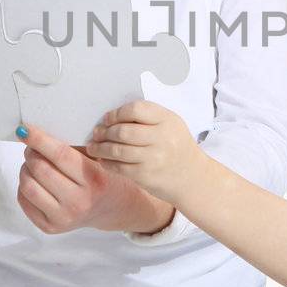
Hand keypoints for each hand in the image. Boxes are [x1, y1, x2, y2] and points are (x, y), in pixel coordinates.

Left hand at [16, 122, 169, 234]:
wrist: (113, 209)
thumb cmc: (104, 178)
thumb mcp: (96, 159)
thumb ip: (70, 148)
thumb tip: (36, 135)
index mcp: (93, 180)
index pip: (60, 155)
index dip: (39, 140)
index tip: (25, 129)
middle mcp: (78, 202)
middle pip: (40, 170)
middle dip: (31, 153)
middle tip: (33, 148)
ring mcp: (63, 218)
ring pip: (27, 186)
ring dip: (25, 169)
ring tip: (34, 164)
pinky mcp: (50, 227)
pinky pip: (24, 201)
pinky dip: (24, 185)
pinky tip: (35, 181)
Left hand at [84, 100, 206, 204]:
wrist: (192, 177)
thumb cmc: (176, 147)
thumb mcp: (170, 125)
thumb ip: (147, 118)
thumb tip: (111, 117)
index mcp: (167, 120)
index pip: (136, 109)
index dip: (117, 113)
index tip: (107, 119)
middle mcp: (162, 138)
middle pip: (123, 131)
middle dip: (104, 132)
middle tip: (96, 133)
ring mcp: (154, 158)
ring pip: (117, 150)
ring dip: (100, 148)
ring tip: (93, 146)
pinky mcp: (146, 176)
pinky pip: (119, 167)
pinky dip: (107, 162)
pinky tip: (103, 159)